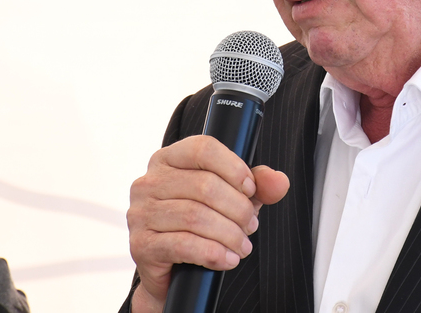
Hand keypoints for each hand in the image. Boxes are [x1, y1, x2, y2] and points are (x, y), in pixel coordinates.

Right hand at [127, 135, 288, 312]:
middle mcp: (149, 182)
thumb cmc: (200, 226)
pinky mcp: (141, 244)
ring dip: (229, 234)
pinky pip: (183, 244)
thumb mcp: (232, 199)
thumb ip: (258, 185)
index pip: (203, 148)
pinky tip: (227, 259)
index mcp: (169, 159)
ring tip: (242, 245)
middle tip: (250, 225)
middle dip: (237, 208)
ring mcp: (141, 213)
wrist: (171, 273)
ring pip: (196, 216)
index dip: (234, 168)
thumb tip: (279, 181)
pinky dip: (213, 253)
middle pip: (204, 185)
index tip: (251, 189)